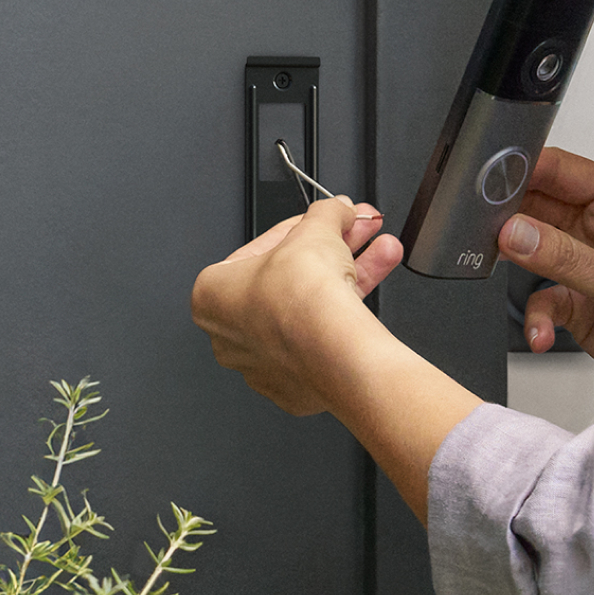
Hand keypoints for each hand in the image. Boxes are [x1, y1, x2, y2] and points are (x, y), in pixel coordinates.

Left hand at [191, 198, 400, 414]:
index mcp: (212, 295)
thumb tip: (338, 209)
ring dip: (351, 277)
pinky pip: (322, 343)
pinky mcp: (298, 385)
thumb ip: (327, 213)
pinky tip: (370, 294)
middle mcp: (231, 335)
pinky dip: (346, 318)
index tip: (330, 221)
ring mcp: (265, 364)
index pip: (265, 248)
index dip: (306, 228)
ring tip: (381, 254)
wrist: (332, 351)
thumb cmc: (302, 299)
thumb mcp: (316, 230)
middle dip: (333, 252)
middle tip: (358, 235)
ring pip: (310, 310)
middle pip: (291, 279)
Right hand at [499, 147, 593, 381]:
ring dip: (522, 265)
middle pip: (546, 208)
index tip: (492, 174)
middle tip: (483, 224)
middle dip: (515, 219)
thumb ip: (562, 256)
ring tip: (500, 267)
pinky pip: (545, 297)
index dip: (530, 169)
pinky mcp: (582, 300)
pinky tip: (542, 332)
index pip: (569, 172)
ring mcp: (593, 264)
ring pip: (539, 251)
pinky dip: (538, 316)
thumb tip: (515, 232)